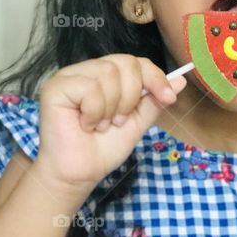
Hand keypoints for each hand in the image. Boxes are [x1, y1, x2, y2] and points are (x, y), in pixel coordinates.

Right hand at [33, 55, 185, 209]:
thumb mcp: (137, 122)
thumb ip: (154, 100)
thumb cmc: (103, 148)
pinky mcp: (55, 87)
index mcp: (105, 75)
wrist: (81, 174)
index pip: (136, 61)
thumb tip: (180, 80)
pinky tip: (85, 125)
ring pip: (108, 74)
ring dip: (111, 108)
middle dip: (131, 96)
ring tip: (100, 125)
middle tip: (118, 121)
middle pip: (125, 63)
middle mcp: (87, 71)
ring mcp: (69, 76)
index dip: (155, 77)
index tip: (168, 97)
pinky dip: (94, 111)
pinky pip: (89, 87)